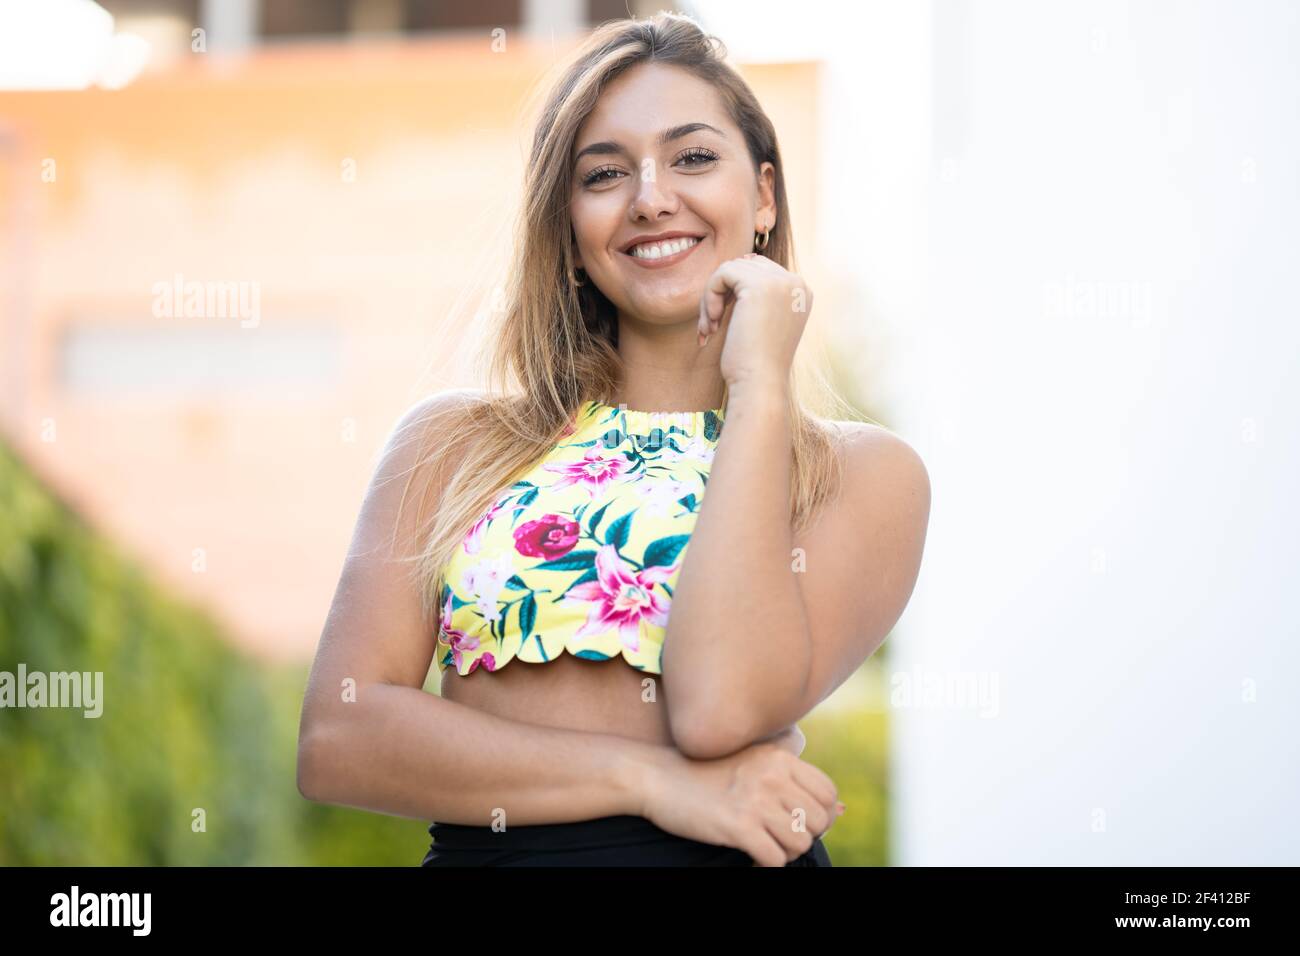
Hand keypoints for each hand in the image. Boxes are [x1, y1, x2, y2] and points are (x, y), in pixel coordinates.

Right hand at [639, 729, 842, 866]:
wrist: (658, 777)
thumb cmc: (706, 771)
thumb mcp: (753, 758)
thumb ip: (795, 772)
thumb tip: (842, 810)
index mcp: (780, 756)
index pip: (829, 794)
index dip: (821, 815)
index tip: (797, 821)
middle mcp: (772, 775)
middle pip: (819, 821)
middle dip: (803, 835)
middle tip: (778, 836)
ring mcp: (755, 801)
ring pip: (800, 843)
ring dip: (785, 851)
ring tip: (764, 844)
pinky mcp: (737, 826)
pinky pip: (775, 859)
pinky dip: (766, 864)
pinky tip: (750, 854)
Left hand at [698, 253, 813, 388]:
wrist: (760, 386)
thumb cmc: (755, 364)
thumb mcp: (762, 324)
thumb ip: (758, 295)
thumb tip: (739, 262)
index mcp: (800, 293)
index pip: (760, 270)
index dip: (733, 292)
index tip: (721, 322)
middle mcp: (796, 283)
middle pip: (745, 265)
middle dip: (721, 293)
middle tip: (709, 325)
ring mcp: (781, 282)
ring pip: (730, 268)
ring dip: (711, 298)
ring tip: (708, 327)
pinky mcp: (759, 285)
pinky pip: (722, 274)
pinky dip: (709, 296)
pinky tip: (711, 323)